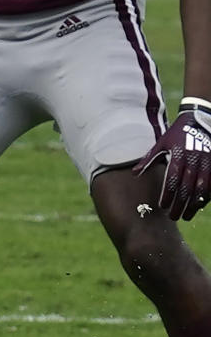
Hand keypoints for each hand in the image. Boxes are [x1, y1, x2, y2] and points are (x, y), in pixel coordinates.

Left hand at [133, 104, 210, 220]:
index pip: (172, 179)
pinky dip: (206, 198)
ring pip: (202, 189)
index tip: (162, 206)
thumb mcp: (162, 143)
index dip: (167, 194)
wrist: (200, 120)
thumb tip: (134, 173)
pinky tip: (199, 206)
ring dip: (194, 205)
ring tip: (186, 216)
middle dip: (179, 204)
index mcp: (178, 155)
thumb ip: (149, 159)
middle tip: (173, 217)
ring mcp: (206, 163)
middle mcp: (193, 160)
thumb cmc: (177, 133)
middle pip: (186, 187)